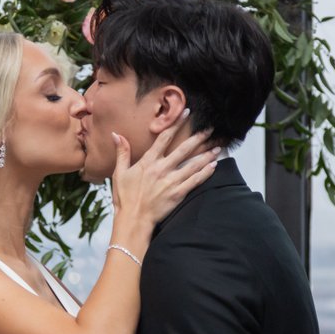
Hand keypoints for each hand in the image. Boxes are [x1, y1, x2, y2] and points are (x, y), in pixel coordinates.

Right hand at [110, 111, 218, 227]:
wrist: (133, 220)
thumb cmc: (125, 198)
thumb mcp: (119, 173)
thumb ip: (122, 152)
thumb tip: (116, 134)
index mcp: (148, 162)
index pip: (164, 137)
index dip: (176, 124)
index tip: (187, 113)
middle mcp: (161, 169)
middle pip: (184, 149)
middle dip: (199, 137)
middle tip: (210, 128)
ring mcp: (171, 181)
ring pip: (193, 164)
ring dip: (206, 154)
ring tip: (218, 146)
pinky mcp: (178, 194)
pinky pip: (195, 181)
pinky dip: (205, 172)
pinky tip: (214, 165)